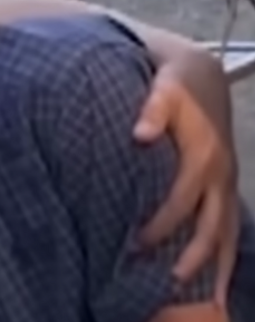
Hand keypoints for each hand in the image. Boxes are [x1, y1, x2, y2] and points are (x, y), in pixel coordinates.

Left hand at [134, 46, 236, 301]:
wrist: (201, 74)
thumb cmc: (175, 85)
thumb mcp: (163, 90)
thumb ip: (151, 110)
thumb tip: (140, 134)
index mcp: (204, 155)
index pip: (182, 199)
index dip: (162, 224)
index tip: (136, 243)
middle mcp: (221, 174)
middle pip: (212, 225)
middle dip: (192, 255)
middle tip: (167, 280)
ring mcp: (228, 182)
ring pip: (228, 231)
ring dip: (214, 262)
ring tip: (198, 293)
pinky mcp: (226, 186)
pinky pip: (230, 225)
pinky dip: (225, 252)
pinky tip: (216, 278)